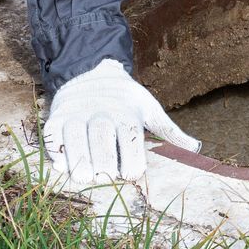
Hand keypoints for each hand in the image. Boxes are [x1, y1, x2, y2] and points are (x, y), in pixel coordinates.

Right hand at [43, 59, 199, 187]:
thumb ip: (168, 130)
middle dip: (104, 162)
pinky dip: (55, 152)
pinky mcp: (56, 117)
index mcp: (126, 111)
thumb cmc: (125, 98)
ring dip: (79, 161)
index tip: (131, 174)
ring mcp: (76, 114)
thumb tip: (196, 148)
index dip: (130, 159)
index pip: (129, 137)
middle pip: (102, 139)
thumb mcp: (149, 108)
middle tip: (106, 177)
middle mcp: (100, 111)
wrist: (91, 71)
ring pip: (75, 139)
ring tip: (85, 176)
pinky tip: (62, 165)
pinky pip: (52, 136)